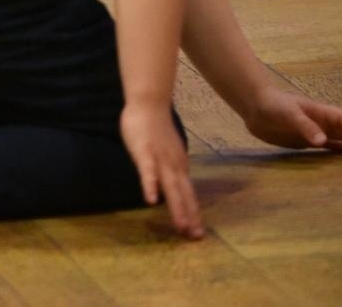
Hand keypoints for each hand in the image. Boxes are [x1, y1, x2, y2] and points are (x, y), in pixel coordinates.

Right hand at [120, 102, 202, 238]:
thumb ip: (170, 165)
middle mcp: (174, 165)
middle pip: (184, 194)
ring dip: (177, 208)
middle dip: (189, 216)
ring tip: (181, 227)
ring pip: (170, 188)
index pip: (188, 193)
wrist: (148, 103)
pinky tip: (151, 201)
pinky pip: (148, 173)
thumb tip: (173, 178)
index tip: (197, 231)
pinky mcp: (144, 153)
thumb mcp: (167, 150)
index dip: (192, 212)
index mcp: (179, 165)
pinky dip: (151, 187)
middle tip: (195, 237)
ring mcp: (160, 160)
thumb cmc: (154, 126)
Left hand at [243, 87, 341, 153]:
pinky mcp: (305, 140)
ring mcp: (314, 132)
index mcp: (319, 112)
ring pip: (338, 139)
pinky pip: (326, 146)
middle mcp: (320, 122)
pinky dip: (337, 150)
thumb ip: (304, 126)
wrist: (254, 106)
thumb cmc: (272, 105)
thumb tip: (322, 141)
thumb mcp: (288, 113)